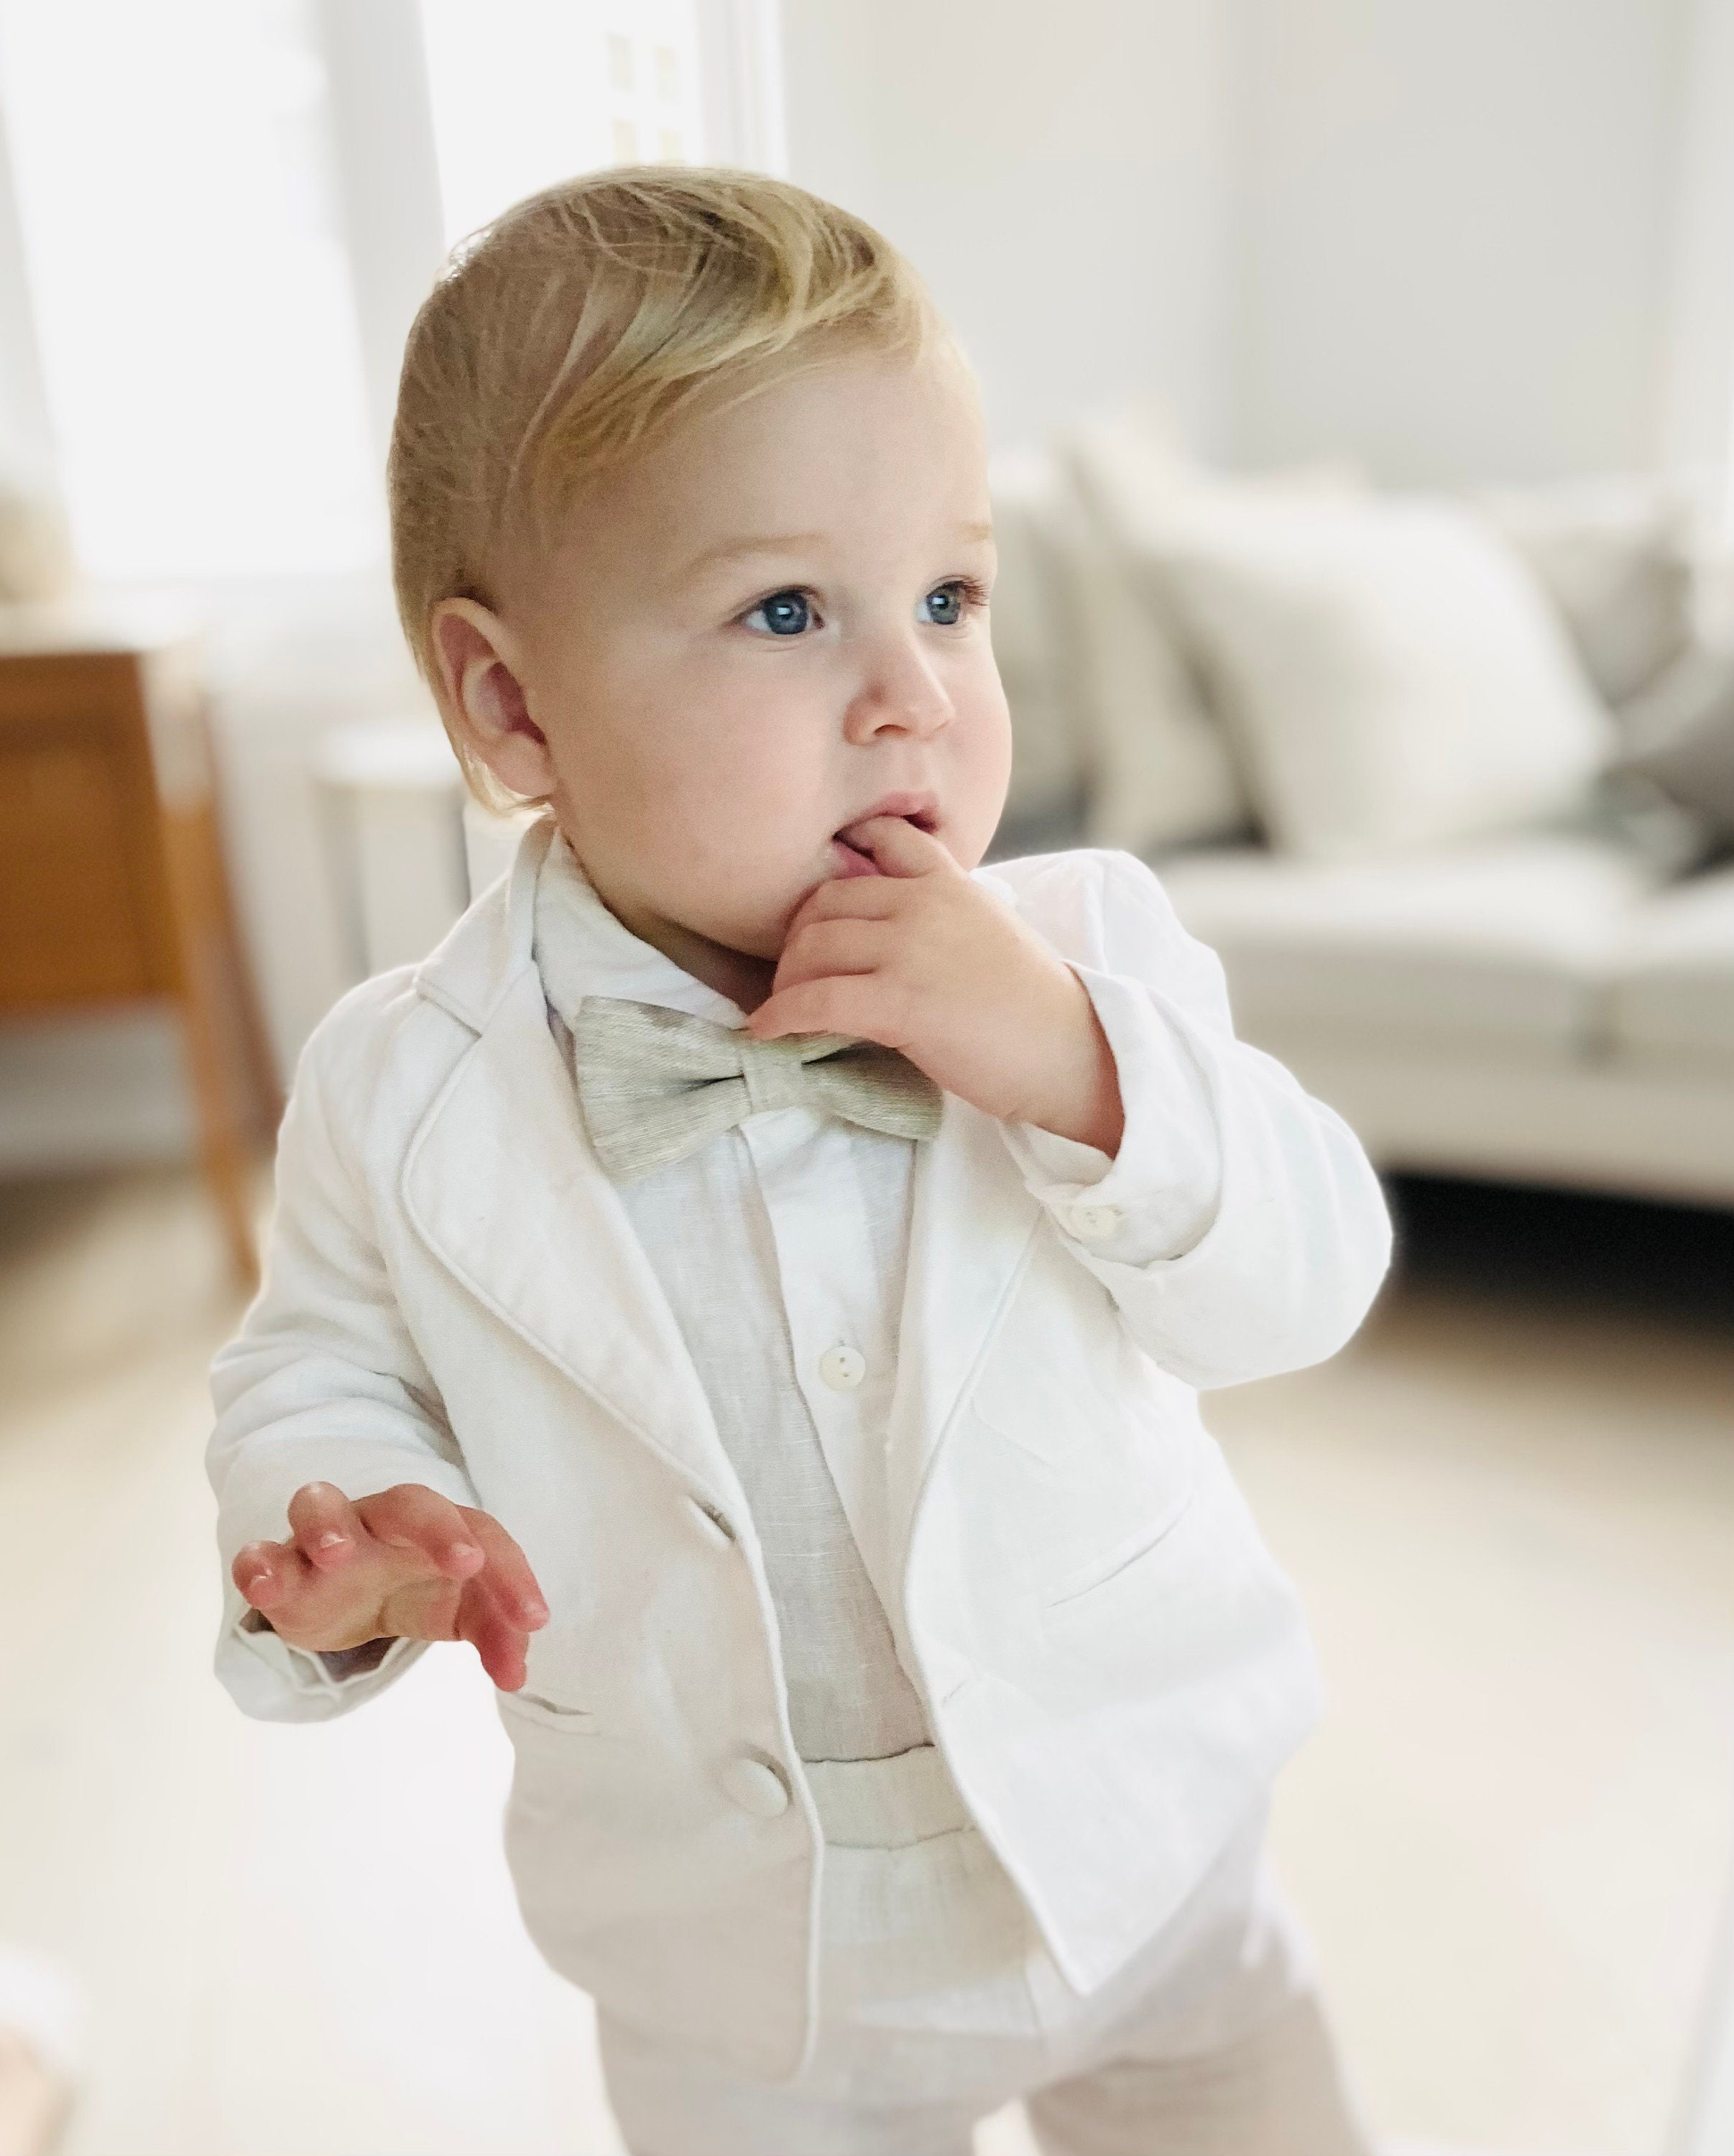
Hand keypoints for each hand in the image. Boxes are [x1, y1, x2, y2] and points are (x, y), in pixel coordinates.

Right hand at [232, 1482, 549, 1690]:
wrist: (344, 1590)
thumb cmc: (414, 1587)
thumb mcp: (460, 1612)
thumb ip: (496, 1635)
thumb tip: (519, 1674)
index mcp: (439, 1529)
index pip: (483, 1536)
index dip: (512, 1575)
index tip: (534, 1620)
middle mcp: (383, 1523)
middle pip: (410, 1504)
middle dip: (439, 1529)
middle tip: (466, 1561)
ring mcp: (326, 1539)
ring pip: (320, 1505)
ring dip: (328, 1525)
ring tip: (337, 1553)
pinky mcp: (278, 1565)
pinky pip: (260, 1553)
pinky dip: (258, 1564)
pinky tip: (264, 1586)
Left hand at [751, 816, 1123, 1152]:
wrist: (1071, 1053)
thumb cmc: (1032, 1007)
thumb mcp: (989, 931)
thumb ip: (940, 915)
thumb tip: (888, 932)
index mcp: (950, 882)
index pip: (881, 837)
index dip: (838, 860)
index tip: (817, 899)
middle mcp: (925, 903)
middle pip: (824, 901)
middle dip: (796, 939)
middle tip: (793, 974)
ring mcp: (911, 950)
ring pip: (813, 948)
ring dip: (785, 980)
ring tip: (782, 1006)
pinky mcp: (900, 1002)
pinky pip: (815, 1000)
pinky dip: (780, 1017)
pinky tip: (767, 1033)